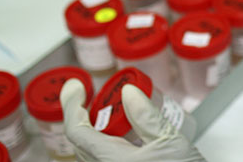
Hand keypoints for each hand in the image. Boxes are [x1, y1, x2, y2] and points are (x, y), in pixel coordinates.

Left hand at [61, 79, 205, 161]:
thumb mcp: (171, 143)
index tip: (77, 87)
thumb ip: (147, 117)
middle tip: (96, 95)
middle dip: (84, 116)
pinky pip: (103, 161)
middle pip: (81, 143)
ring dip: (96, 131)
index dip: (71, 105)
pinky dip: (107, 144)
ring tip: (114, 114)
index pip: (77, 132)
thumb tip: (128, 93)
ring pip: (90, 154)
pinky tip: (126, 136)